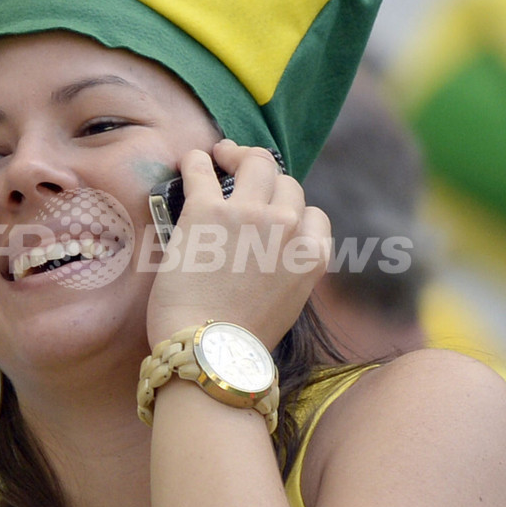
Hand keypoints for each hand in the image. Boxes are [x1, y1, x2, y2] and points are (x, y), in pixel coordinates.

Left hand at [146, 140, 330, 348]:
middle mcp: (287, 227)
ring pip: (255, 162)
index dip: (292, 210)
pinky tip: (192, 161)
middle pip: (286, 183)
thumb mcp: (288, 306)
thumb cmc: (241, 340)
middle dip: (268, 176)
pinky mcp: (206, 211)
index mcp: (313, 255)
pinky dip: (197, 161)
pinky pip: (202, 169)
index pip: (313, 214)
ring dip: (238, 153)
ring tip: (222, 154)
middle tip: (244, 170)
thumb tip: (269, 257)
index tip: (274, 211)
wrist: (208, 352)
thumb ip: (288, 272)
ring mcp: (248, 214)